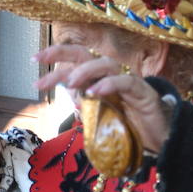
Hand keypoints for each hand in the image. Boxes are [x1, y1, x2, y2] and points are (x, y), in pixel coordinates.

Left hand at [33, 45, 170, 151]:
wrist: (159, 138)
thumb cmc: (128, 124)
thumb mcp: (98, 114)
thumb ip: (82, 103)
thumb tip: (65, 94)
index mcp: (98, 77)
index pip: (74, 61)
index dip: (54, 58)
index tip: (33, 62)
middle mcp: (111, 73)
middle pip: (85, 54)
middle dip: (61, 53)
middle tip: (40, 59)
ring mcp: (127, 79)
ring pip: (104, 64)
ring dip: (84, 71)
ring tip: (70, 83)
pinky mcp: (143, 91)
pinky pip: (126, 81)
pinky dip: (109, 84)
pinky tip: (95, 92)